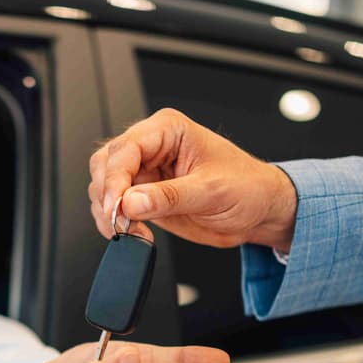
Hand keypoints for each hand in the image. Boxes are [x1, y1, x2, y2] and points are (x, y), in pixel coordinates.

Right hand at [88, 108, 297, 251]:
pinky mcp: (143, 195)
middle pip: (106, 164)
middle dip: (107, 195)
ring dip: (107, 211)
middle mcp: (152, 147)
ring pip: (103, 185)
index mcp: (168, 130)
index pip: (125, 149)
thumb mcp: (211, 192)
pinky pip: (114, 205)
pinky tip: (132, 231)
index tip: (116, 206)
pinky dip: (114, 222)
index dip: (114, 179)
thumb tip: (131, 202)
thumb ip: (168, 197)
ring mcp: (145, 171)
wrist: (259, 211)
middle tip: (120, 221)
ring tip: (129, 229)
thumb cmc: (247, 188)